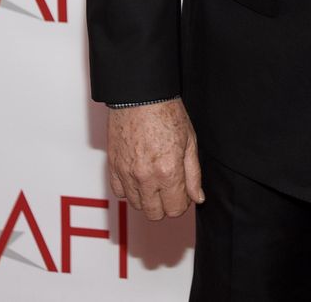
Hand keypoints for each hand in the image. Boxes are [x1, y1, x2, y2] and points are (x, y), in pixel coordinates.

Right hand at [107, 98, 203, 219]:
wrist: (141, 95)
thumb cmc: (167, 113)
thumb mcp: (190, 141)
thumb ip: (194, 174)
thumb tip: (197, 198)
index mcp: (168, 172)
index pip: (175, 210)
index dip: (182, 202)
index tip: (183, 191)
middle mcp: (146, 178)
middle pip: (155, 214)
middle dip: (165, 204)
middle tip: (170, 186)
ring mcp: (127, 174)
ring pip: (137, 205)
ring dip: (148, 198)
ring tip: (155, 178)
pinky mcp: (113, 167)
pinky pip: (119, 193)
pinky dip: (129, 189)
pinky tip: (139, 176)